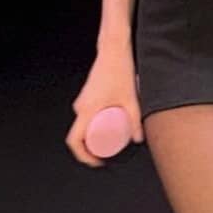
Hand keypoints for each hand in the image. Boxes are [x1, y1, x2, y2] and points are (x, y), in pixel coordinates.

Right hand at [66, 49, 144, 168]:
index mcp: (86, 109)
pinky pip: (86, 117)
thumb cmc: (119, 71)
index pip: (75, 140)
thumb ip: (134, 121)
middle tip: (108, 155)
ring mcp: (82, 101)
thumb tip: (137, 139)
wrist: (113, 50)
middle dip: (92, 149)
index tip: (95, 161)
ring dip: (95, 136)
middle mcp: (80, 106)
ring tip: (112, 141)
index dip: (83, 156)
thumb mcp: (131, 100)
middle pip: (80, 135)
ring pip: (84, 126)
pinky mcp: (87, 96)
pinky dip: (94, 126)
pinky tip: (109, 127)